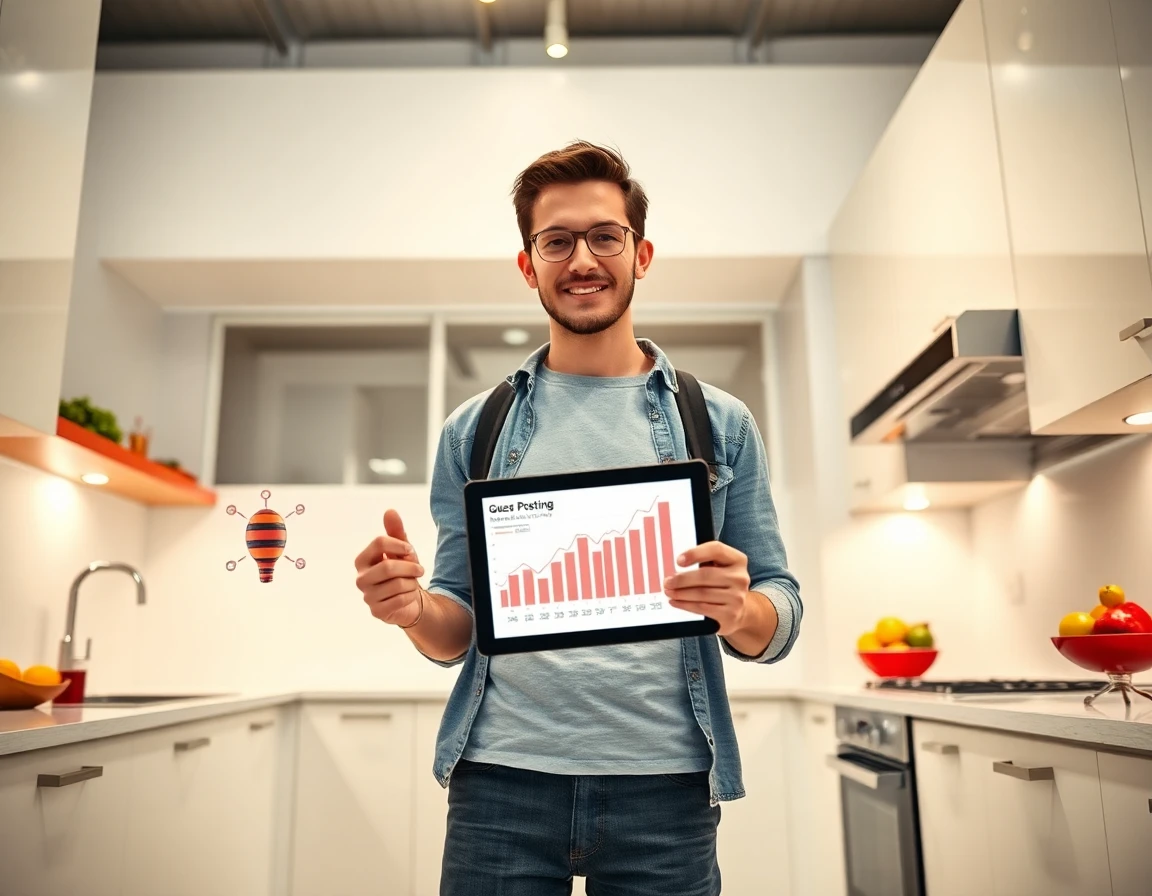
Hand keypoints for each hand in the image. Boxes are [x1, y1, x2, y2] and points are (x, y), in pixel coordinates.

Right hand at [355, 509, 425, 627]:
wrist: (408, 600)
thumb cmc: (402, 572)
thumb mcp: (402, 550)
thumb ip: (396, 531)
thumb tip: (390, 511)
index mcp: (363, 560)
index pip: (379, 543)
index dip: (399, 545)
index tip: (410, 550)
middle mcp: (361, 578)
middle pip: (388, 567)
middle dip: (410, 567)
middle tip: (419, 569)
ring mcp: (367, 596)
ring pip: (397, 584)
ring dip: (412, 583)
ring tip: (412, 583)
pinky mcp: (377, 612)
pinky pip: (400, 600)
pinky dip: (410, 596)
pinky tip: (408, 596)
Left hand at [663, 541, 751, 636]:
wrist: (740, 609)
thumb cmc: (723, 584)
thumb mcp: (720, 568)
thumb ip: (704, 562)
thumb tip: (676, 568)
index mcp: (737, 560)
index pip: (716, 549)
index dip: (696, 553)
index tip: (678, 560)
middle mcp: (740, 577)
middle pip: (705, 575)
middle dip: (681, 579)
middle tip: (667, 581)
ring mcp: (737, 597)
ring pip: (701, 593)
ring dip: (680, 593)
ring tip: (669, 592)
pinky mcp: (730, 614)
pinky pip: (701, 608)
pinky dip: (684, 605)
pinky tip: (675, 602)